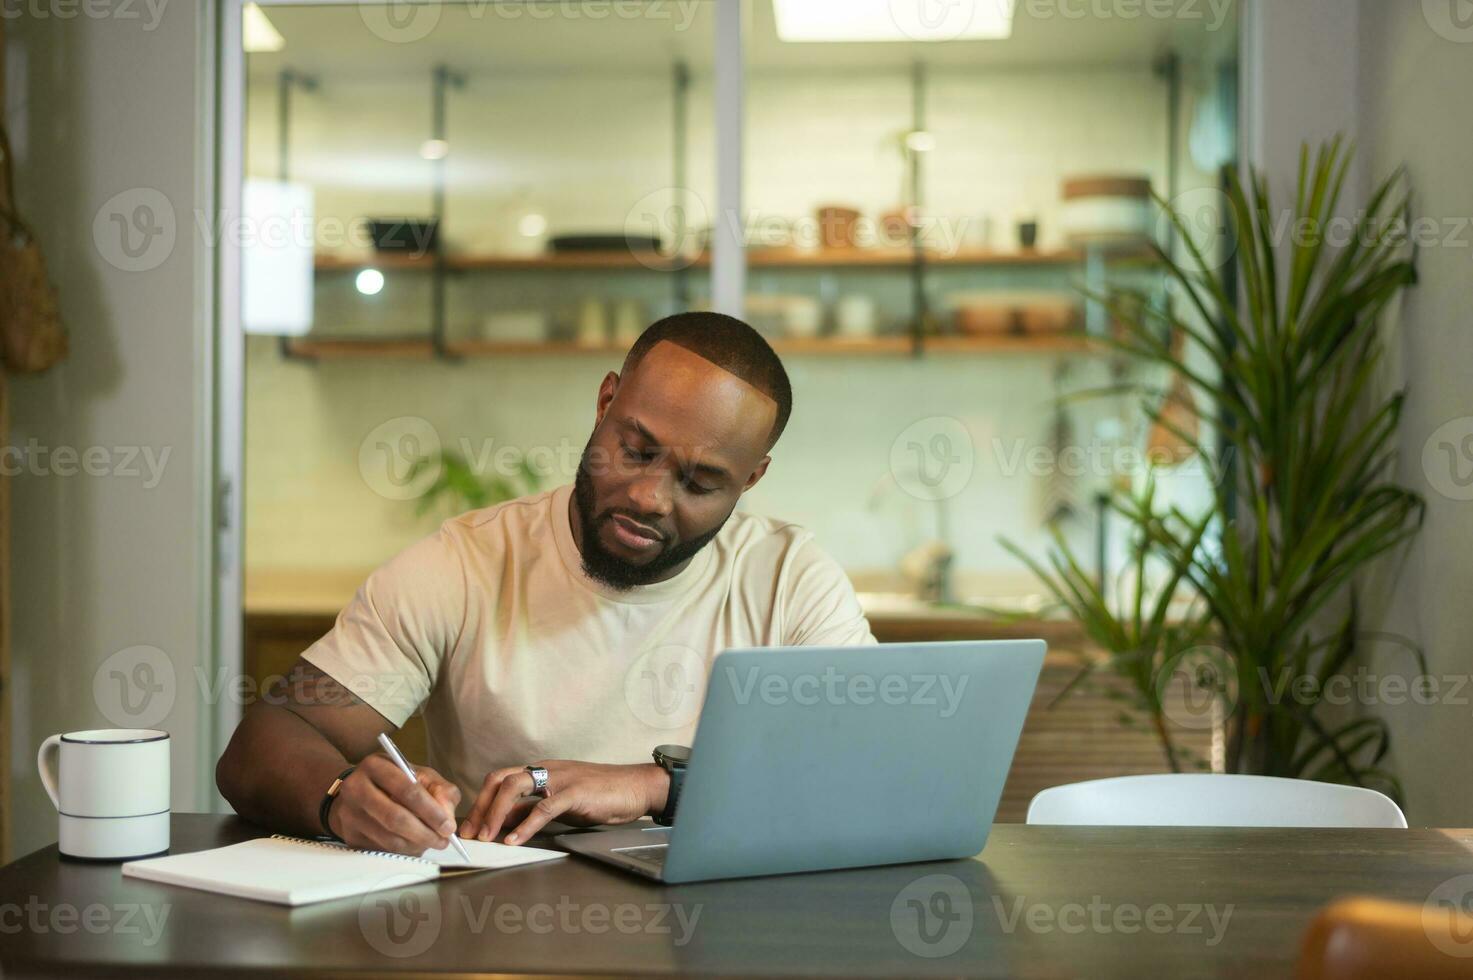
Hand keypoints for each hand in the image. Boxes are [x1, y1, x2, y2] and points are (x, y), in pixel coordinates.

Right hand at [327, 753, 461, 854]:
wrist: (357, 792)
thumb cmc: (394, 782)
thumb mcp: (419, 775)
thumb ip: (440, 790)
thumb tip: (447, 818)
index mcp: (375, 766)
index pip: (407, 790)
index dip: (431, 811)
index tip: (448, 826)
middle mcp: (356, 788)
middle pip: (396, 818)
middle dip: (425, 833)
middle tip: (443, 841)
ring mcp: (349, 814)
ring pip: (389, 839)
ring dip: (416, 845)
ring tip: (431, 842)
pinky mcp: (350, 836)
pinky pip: (382, 850)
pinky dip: (404, 851)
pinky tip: (414, 844)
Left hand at [459, 761, 667, 845]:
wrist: (636, 787)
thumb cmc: (602, 795)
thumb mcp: (560, 802)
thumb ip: (532, 808)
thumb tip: (503, 823)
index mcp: (541, 771)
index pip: (499, 781)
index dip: (480, 803)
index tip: (469, 828)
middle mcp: (545, 770)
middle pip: (499, 780)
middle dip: (480, 807)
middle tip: (469, 834)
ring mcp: (559, 778)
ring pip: (514, 787)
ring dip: (495, 814)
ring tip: (486, 838)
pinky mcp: (575, 792)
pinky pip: (543, 808)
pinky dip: (525, 825)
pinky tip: (515, 840)